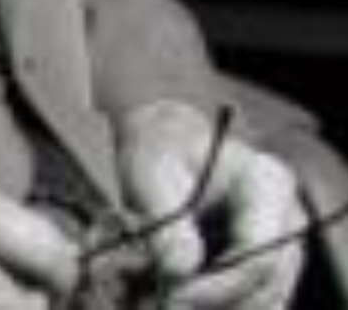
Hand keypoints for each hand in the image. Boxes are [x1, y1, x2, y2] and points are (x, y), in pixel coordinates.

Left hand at [116, 100, 306, 307]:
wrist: (166, 145)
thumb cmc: (161, 152)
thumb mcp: (151, 172)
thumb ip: (167, 222)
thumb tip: (182, 270)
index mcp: (268, 184)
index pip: (259, 260)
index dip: (217, 287)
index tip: (173, 292)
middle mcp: (287, 219)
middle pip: (264, 291)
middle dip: (214, 303)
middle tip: (165, 300)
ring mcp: (285, 246)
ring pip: (263, 304)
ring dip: (216, 307)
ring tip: (169, 292)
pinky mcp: (272, 268)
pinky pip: (255, 304)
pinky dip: (220, 307)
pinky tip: (187, 295)